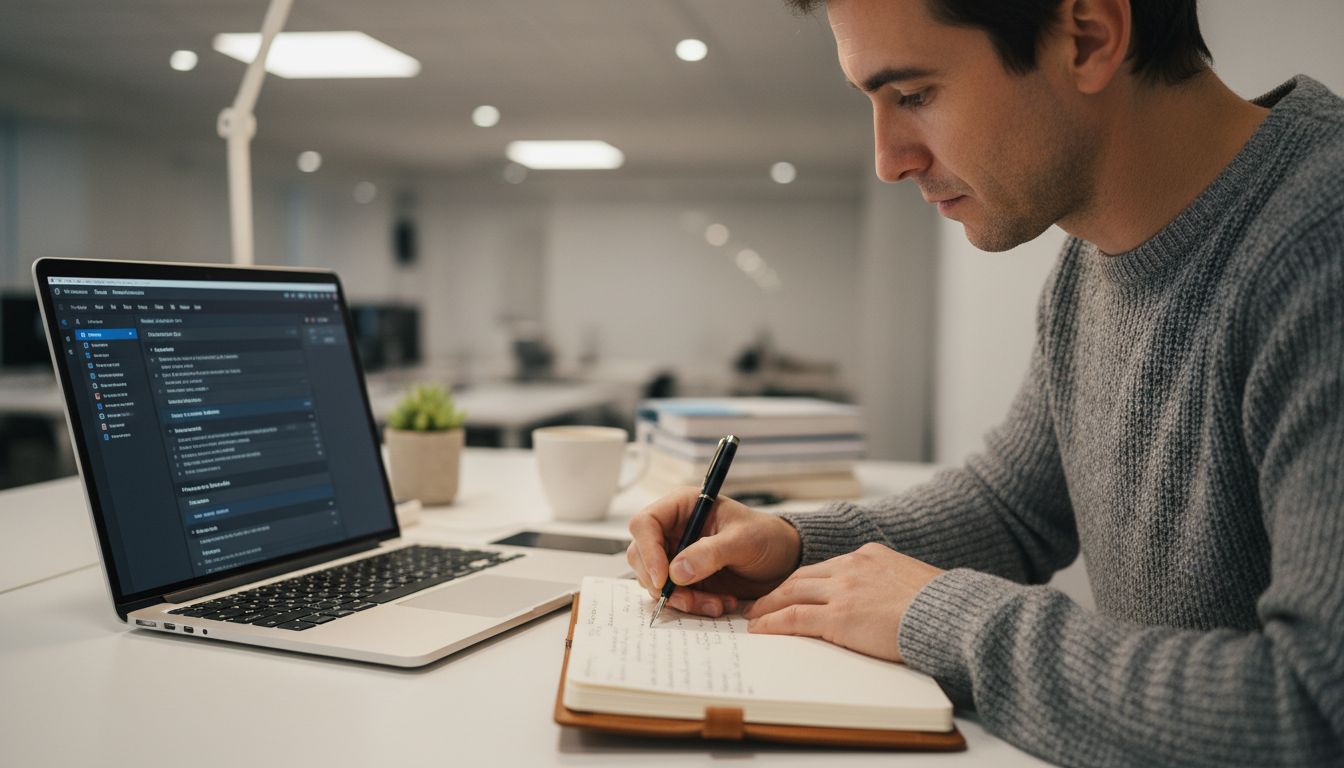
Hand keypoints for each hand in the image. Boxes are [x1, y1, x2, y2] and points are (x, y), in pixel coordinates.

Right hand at [627, 487, 800, 616]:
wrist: (782, 561)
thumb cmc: (766, 537)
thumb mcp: (744, 540)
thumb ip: (711, 552)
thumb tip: (677, 571)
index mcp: (683, 507)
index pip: (645, 524)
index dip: (648, 551)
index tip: (664, 578)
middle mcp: (673, 530)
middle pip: (641, 556)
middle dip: (662, 583)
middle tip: (688, 599)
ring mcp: (676, 556)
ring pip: (654, 581)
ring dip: (680, 599)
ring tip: (715, 604)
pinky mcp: (684, 579)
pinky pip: (672, 596)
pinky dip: (690, 606)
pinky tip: (718, 604)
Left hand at [743, 542, 943, 661]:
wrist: (951, 616)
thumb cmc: (941, 607)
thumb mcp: (912, 581)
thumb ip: (888, 585)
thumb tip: (883, 602)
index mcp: (869, 556)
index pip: (825, 568)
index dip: (802, 581)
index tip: (789, 589)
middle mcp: (852, 567)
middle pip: (800, 577)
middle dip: (776, 591)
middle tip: (758, 602)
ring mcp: (843, 591)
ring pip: (790, 594)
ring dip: (766, 606)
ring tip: (752, 617)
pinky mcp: (839, 617)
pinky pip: (793, 619)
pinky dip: (771, 624)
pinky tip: (760, 630)